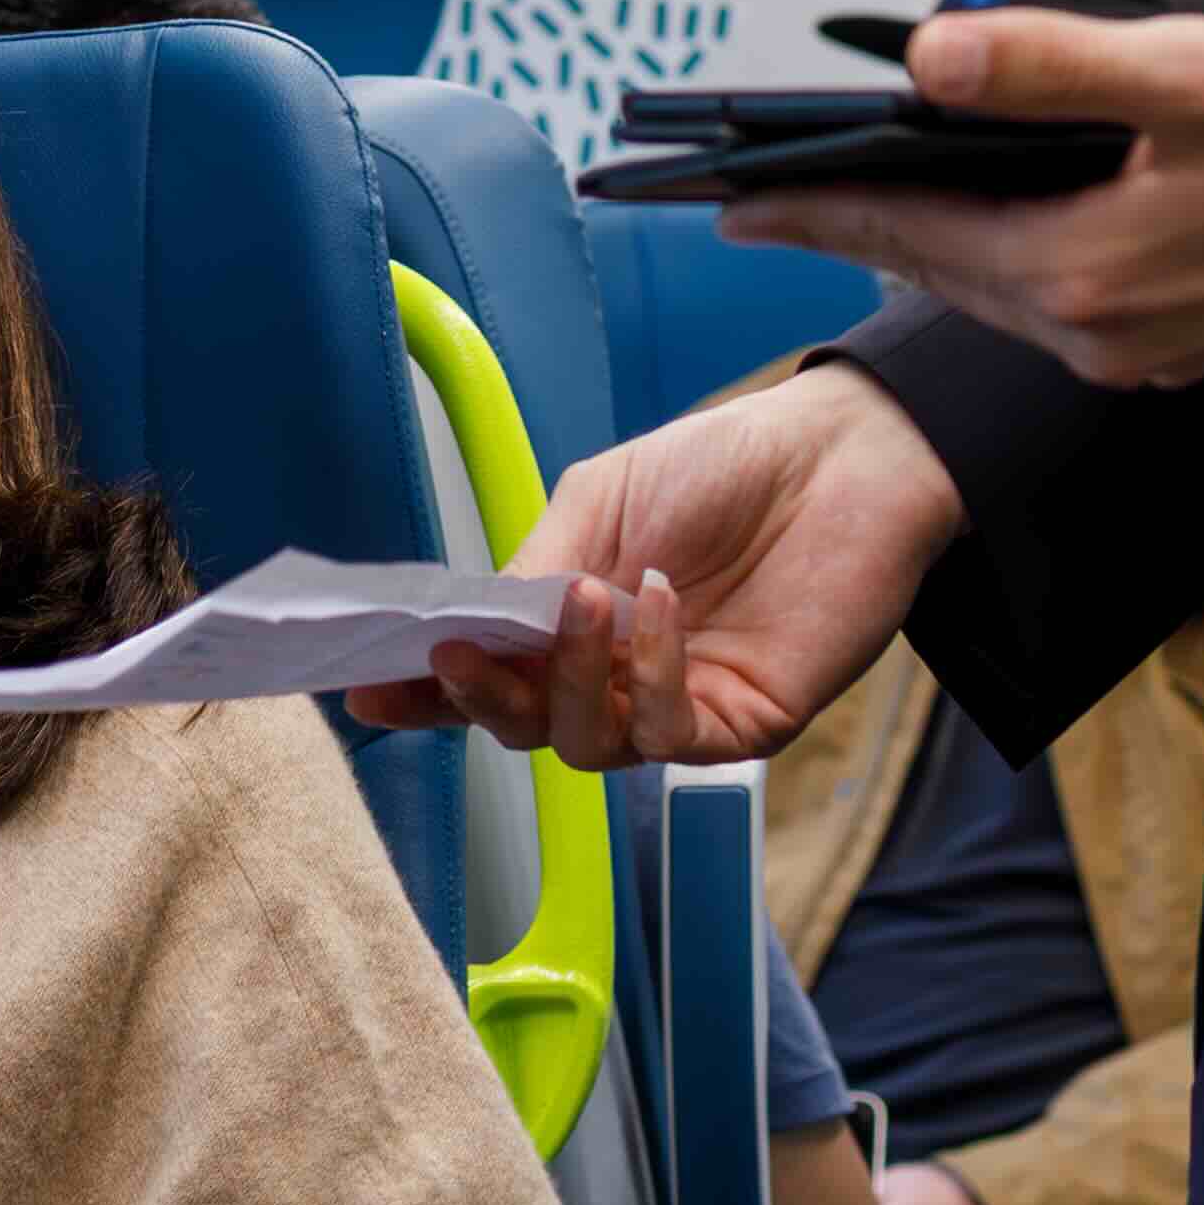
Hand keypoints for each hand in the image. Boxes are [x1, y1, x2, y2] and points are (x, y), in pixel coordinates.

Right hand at [348, 355, 960, 767]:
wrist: (839, 459)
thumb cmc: (722, 468)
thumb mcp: (600, 502)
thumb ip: (533, 568)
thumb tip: (463, 626)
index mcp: (567, 621)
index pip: (484, 673)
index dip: (421, 692)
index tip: (365, 690)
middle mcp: (612, 675)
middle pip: (519, 724)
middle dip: (476, 696)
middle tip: (454, 653)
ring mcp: (671, 705)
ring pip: (582, 745)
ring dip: (568, 677)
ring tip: (584, 598)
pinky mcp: (736, 724)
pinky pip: (665, 734)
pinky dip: (650, 671)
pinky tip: (659, 604)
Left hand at [716, 7, 1203, 389]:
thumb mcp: (1194, 75)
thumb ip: (1051, 66)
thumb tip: (927, 58)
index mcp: (1085, 274)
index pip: (907, 235)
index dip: (810, 207)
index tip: (722, 198)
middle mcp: (1100, 332)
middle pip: (939, 270)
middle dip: (849, 227)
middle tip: (762, 196)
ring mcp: (1145, 347)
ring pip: (996, 289)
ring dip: (922, 244)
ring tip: (852, 202)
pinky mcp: (1189, 338)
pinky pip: (1058, 300)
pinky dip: (1000, 257)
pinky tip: (988, 223)